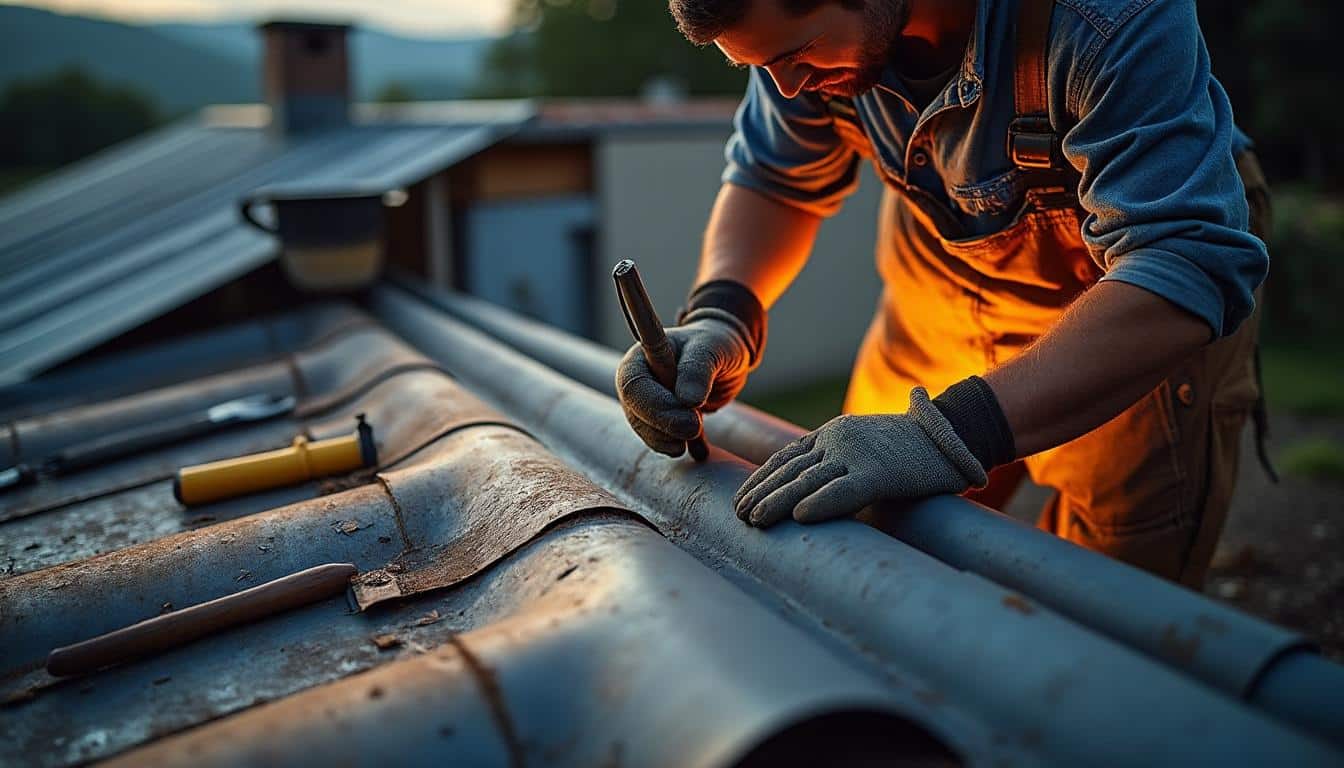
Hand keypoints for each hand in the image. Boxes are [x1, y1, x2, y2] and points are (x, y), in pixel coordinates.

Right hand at [616, 314, 752, 456]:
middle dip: (665, 424)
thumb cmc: (715, 343)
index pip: (633, 385)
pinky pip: (663, 442)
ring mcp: (648, 404)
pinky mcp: (663, 421)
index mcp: (640, 358)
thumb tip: (688, 400)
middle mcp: (639, 382)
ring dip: (671, 439)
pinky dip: (682, 447)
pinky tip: (700, 449)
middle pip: (637, 412)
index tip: (689, 406)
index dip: (655, 403)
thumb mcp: (710, 348)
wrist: (726, 356)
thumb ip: (697, 369)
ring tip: (698, 431)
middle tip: (696, 427)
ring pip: (648, 431)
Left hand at [733, 388, 987, 526]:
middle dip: (761, 493)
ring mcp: (859, 454)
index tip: (742, 498)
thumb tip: (812, 493)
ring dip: (776, 502)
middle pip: (789, 470)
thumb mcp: (869, 449)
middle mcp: (839, 440)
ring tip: (754, 520)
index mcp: (834, 432)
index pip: (786, 456)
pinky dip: (820, 503)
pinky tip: (799, 516)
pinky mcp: (881, 473)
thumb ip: (842, 464)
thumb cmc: (915, 448)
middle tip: (737, 515)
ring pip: (808, 481)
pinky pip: (844, 491)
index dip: (762, 479)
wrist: (958, 433)